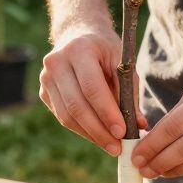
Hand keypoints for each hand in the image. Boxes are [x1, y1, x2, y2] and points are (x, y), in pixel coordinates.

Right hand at [39, 23, 145, 155]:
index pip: (92, 88)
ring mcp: (46, 78)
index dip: (107, 113)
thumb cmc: (105, 49)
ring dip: (90, 134)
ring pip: (67, 116)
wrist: (78, 34)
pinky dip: (81, 130)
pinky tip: (97, 136)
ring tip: (111, 146)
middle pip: (77, 105)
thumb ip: (129, 93)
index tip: (122, 133)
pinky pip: (63, 117)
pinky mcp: (43, 92)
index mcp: (78, 50)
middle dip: (98, 131)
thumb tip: (138, 125)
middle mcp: (56, 63)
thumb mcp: (122, 62)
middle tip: (117, 147)